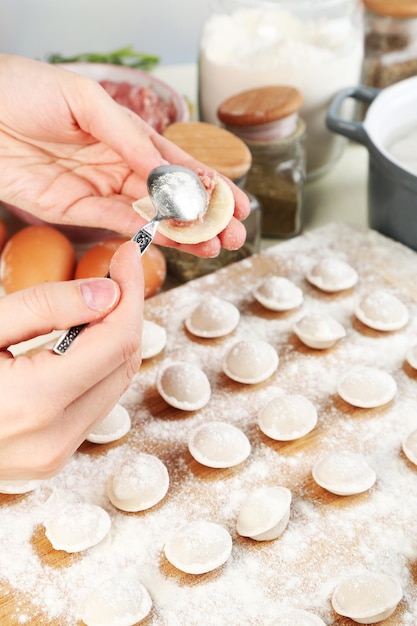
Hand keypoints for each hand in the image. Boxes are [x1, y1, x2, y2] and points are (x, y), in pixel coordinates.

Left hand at [0, 54, 248, 256]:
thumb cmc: (24, 89)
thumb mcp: (85, 100)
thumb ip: (128, 137)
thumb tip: (165, 172)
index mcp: (126, 133)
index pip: (176, 163)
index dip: (209, 184)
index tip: (238, 203)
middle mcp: (118, 163)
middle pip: (171, 196)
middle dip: (206, 216)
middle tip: (236, 235)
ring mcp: (98, 188)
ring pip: (151, 215)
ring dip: (184, 232)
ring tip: (215, 247)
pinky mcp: (74, 209)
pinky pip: (117, 223)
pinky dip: (147, 234)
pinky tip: (175, 243)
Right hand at [0, 241, 142, 479]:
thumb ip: (44, 308)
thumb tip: (107, 293)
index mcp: (32, 403)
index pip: (116, 341)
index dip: (130, 293)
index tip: (128, 256)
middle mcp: (53, 439)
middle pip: (124, 364)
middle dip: (126, 313)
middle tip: (117, 274)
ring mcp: (53, 455)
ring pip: (114, 386)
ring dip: (113, 340)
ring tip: (98, 304)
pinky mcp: (50, 458)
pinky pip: (93, 405)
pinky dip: (97, 368)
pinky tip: (81, 340)